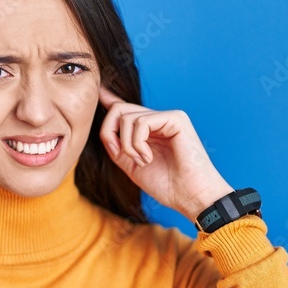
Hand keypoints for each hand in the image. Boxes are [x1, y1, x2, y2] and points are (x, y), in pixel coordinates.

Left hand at [97, 85, 233, 219]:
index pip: (126, 109)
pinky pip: (141, 122)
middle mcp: (158, 120)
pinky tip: (149, 158)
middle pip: (119, 109)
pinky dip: (138, 144)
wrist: (189, 195)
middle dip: (109, 132)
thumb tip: (104, 126)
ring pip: (127, 117)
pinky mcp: (176, 118)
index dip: (110, 99)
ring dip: (127, 145)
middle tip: (118, 154)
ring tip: (143, 161)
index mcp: (149, 130)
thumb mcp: (131, 164)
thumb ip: (117, 145)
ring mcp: (167, 117)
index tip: (99, 91)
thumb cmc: (166, 184)